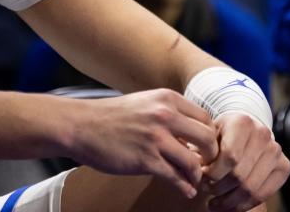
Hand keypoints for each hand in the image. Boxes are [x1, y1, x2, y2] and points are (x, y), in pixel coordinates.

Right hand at [70, 89, 218, 199]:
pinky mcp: (146, 160)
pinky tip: (185, 190)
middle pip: (208, 139)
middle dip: (210, 156)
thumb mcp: (142, 103)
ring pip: (194, 162)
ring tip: (193, 180)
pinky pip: (177, 178)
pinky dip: (185, 187)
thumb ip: (166, 112)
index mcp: (166, 99)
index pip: (205, 119)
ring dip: (197, 175)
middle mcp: (164, 115)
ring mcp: (155, 138)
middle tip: (204, 165)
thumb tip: (188, 131)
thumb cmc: (109, 116)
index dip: (208, 136)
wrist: (80, 125)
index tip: (202, 148)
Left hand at [202, 113, 289, 211]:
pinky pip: (263, 194)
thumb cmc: (221, 134)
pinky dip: (244, 205)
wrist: (245, 131)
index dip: (213, 173)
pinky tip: (229, 206)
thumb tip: (194, 172)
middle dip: (218, 188)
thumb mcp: (208, 135)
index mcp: (241, 122)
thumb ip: (201, 150)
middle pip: (240, 175)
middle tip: (206, 191)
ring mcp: (276, 151)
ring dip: (229, 201)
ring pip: (251, 188)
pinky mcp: (284, 166)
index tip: (201, 178)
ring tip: (214, 203)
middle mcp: (262, 134)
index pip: (230, 156)